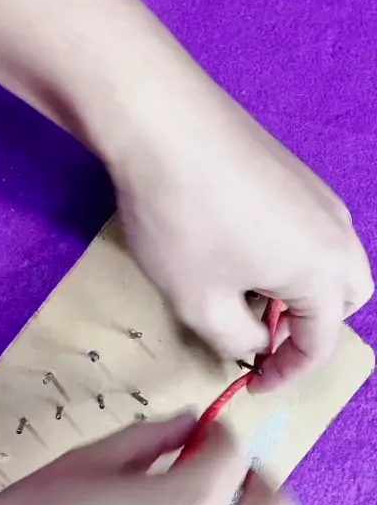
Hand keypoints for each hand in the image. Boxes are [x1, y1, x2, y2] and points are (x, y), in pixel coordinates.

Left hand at [113, 63, 372, 390]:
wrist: (160, 120)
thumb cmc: (182, 223)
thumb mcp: (200, 303)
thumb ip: (237, 340)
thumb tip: (258, 340)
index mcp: (324, 271)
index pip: (320, 343)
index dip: (286, 374)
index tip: (250, 385)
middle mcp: (337, 231)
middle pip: (343, 300)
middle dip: (310, 329)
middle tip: (261, 337)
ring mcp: (319, 195)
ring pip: (330, 263)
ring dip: (300, 293)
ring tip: (246, 297)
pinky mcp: (295, 172)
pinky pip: (311, 231)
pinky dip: (290, 258)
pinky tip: (240, 252)